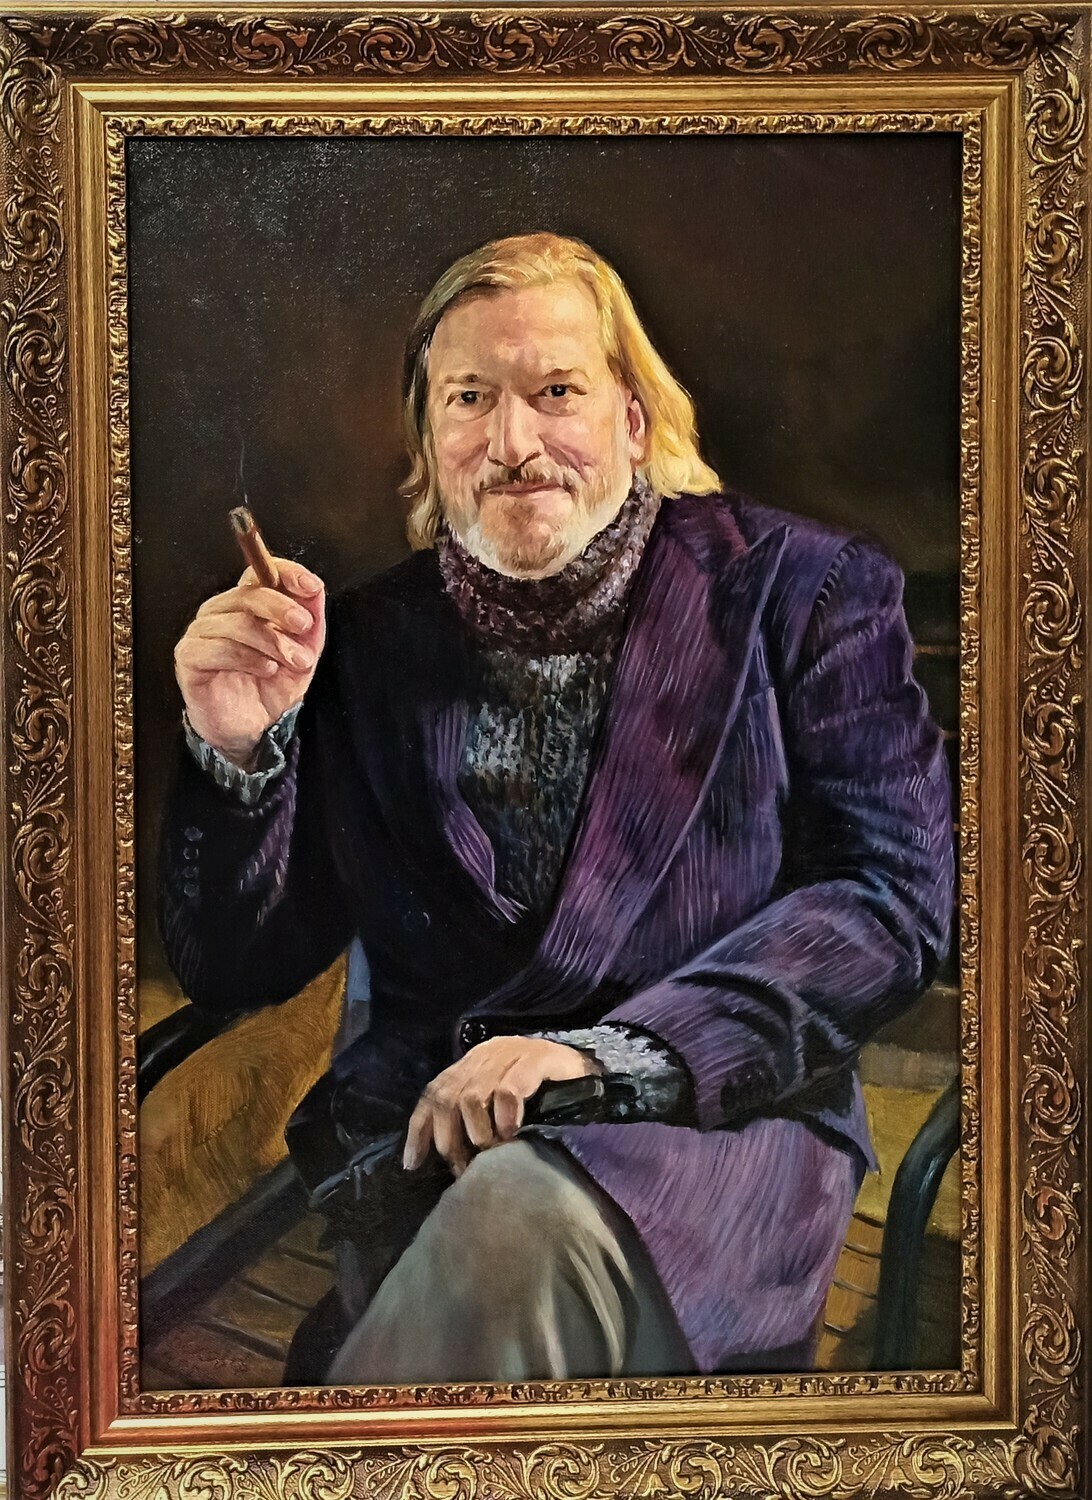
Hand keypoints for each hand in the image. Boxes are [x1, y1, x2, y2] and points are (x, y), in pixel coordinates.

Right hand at [174, 558, 324, 766]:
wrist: (252, 727)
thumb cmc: (272, 685)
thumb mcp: (303, 651)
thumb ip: (310, 619)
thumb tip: (313, 587)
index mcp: (246, 603)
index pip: (259, 572)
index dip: (285, 573)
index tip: (310, 587)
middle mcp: (219, 611)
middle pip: (248, 594)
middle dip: (282, 608)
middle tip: (305, 627)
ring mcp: (201, 633)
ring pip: (236, 622)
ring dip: (272, 642)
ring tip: (295, 663)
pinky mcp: (189, 658)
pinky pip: (216, 648)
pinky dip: (247, 657)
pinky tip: (267, 669)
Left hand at [403, 1037, 599, 1175]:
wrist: (594, 1072)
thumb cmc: (547, 1098)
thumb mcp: (501, 1109)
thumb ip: (474, 1121)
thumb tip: (444, 1160)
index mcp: (473, 1063)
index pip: (434, 1091)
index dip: (419, 1128)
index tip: (413, 1164)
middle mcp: (486, 1053)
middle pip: (446, 1097)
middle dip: (450, 1139)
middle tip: (466, 1166)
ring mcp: (512, 1052)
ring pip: (471, 1096)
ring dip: (477, 1133)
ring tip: (493, 1151)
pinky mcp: (538, 1058)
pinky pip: (509, 1089)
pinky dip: (505, 1116)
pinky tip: (513, 1133)